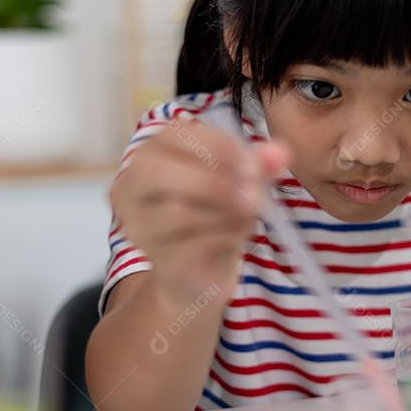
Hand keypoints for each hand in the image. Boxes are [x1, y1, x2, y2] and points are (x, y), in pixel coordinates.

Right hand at [111, 119, 288, 304]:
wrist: (200, 275)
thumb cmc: (215, 218)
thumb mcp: (240, 185)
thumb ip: (258, 166)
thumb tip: (280, 152)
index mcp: (150, 155)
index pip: (173, 135)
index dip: (218, 146)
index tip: (253, 163)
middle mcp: (131, 188)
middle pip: (157, 171)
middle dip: (214, 180)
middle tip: (253, 193)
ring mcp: (138, 228)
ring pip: (179, 211)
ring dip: (226, 213)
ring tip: (248, 215)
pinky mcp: (158, 261)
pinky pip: (193, 244)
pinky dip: (226, 236)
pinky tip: (237, 236)